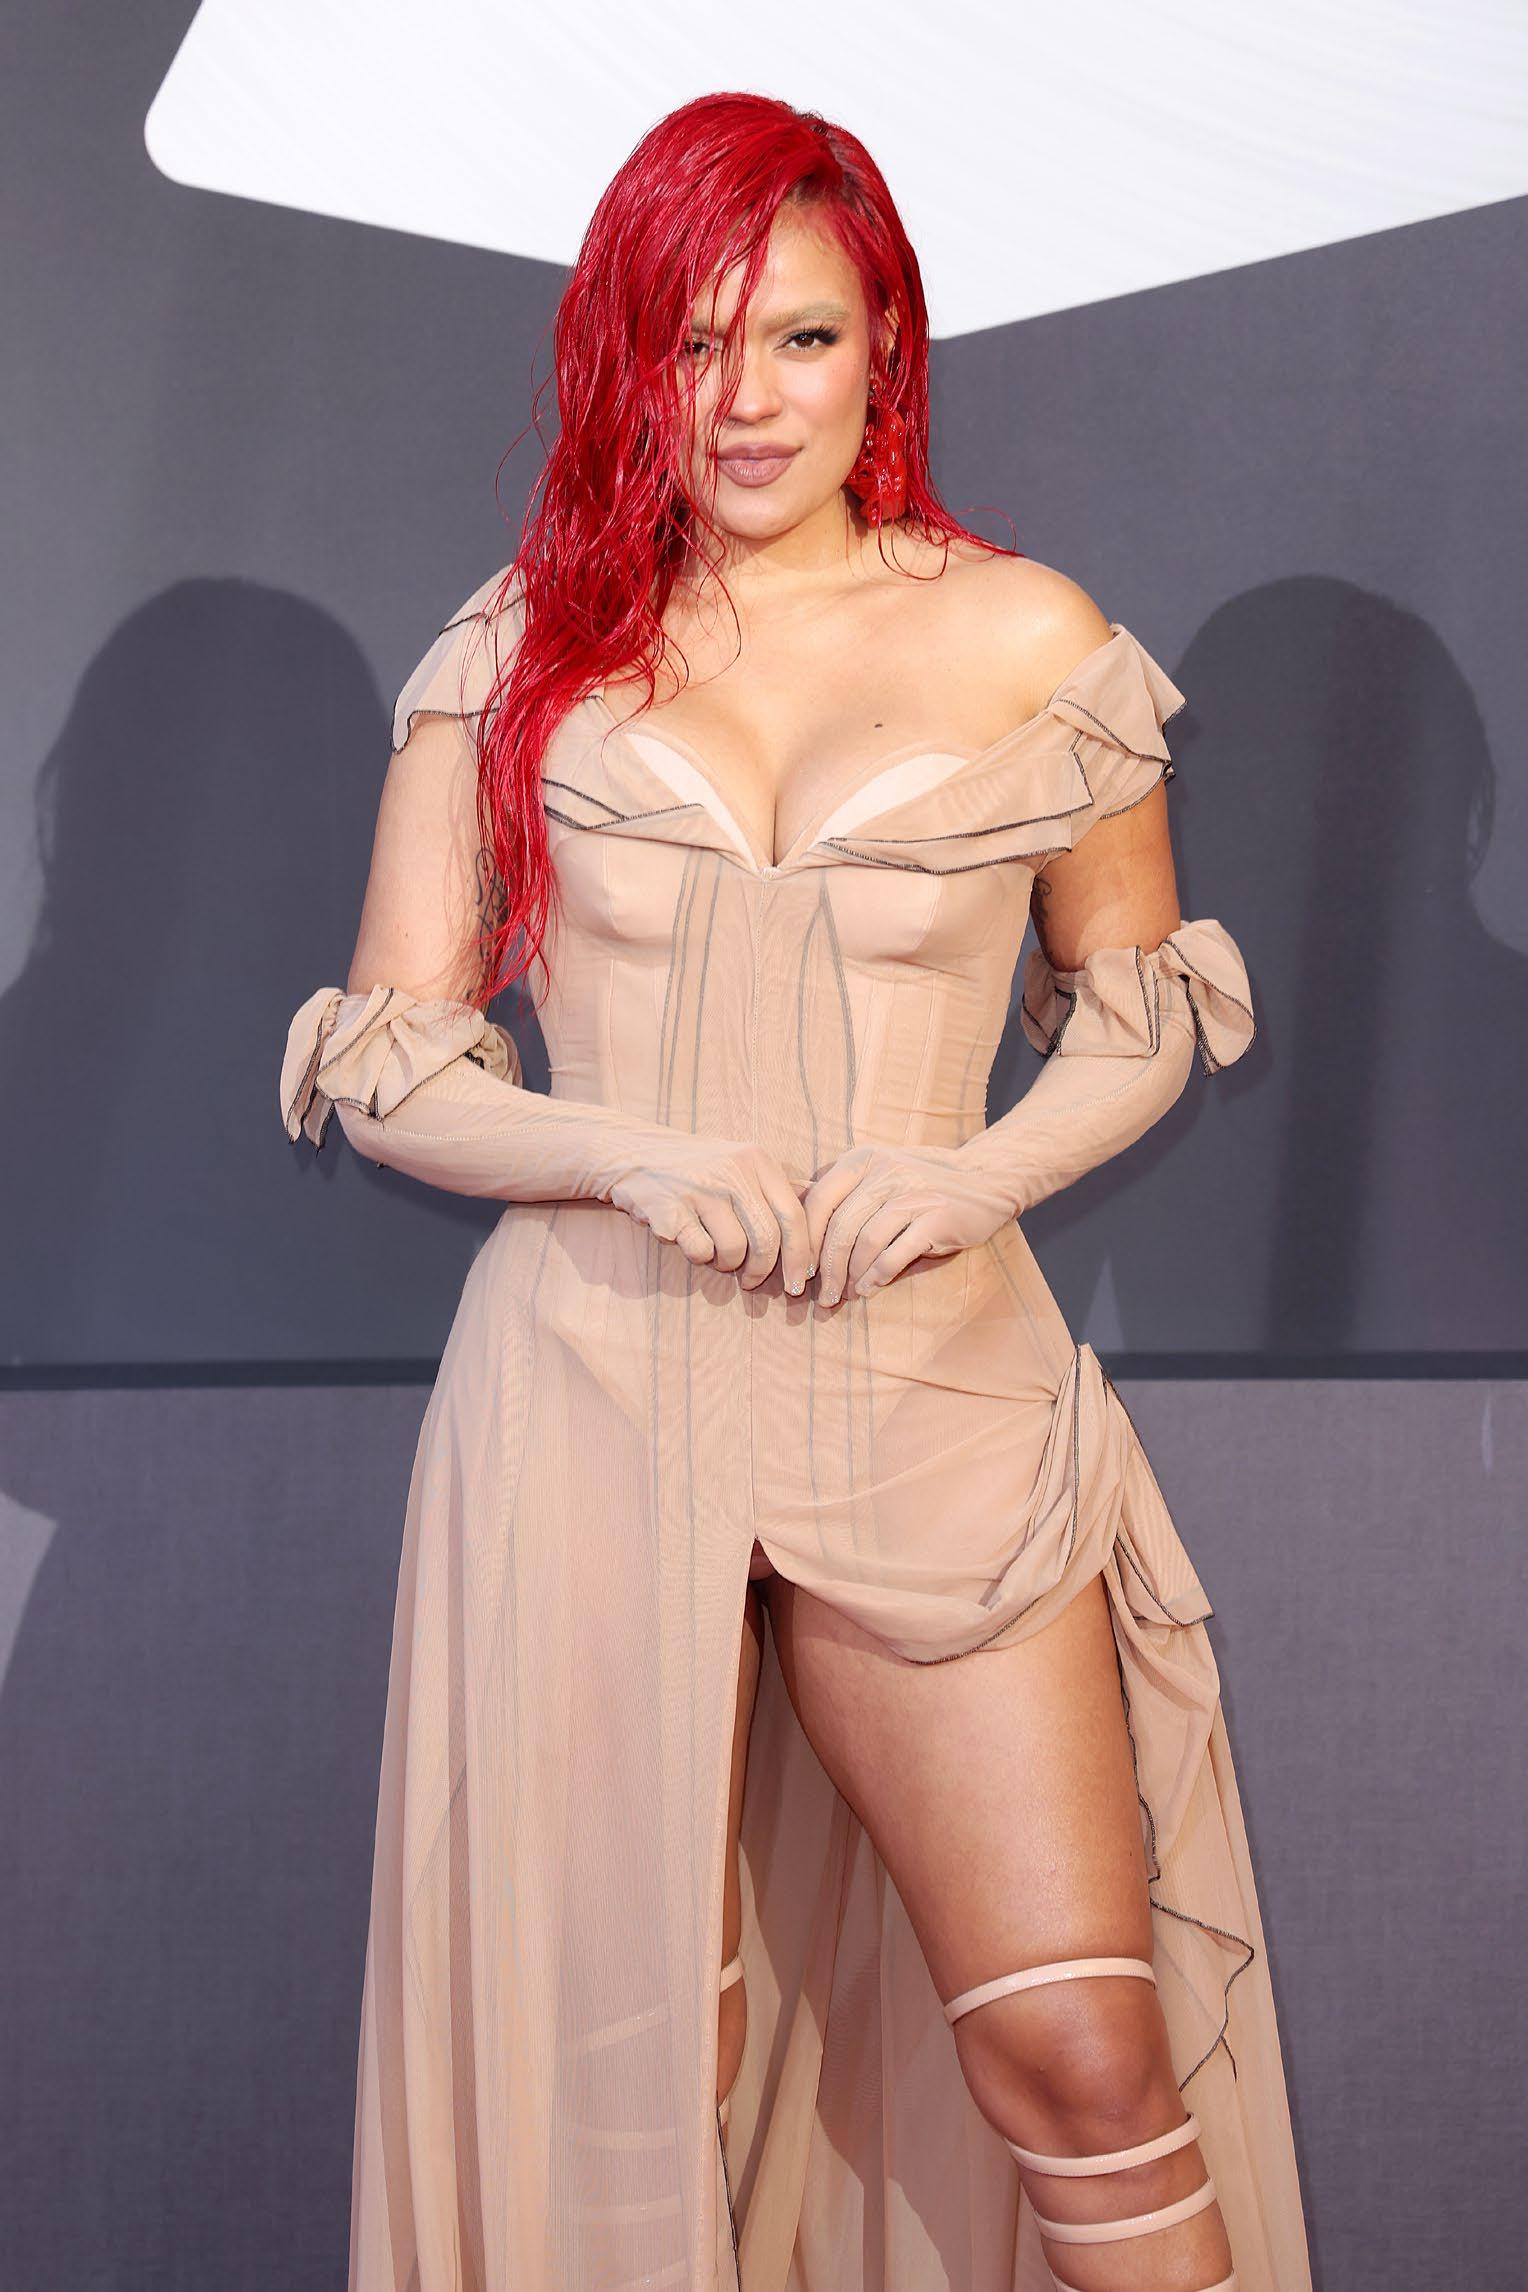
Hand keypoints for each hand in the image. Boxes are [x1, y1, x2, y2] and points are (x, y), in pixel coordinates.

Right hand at [608, 1137, 814, 1292]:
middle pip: (768, 1238)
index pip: (794, 1215)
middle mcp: (732, 1171)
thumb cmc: (697, 1168)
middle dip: (766, 1271)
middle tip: (755, 1283)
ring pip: (734, 1250)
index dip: (802, 1254)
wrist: (631, 1154)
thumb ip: (776, 1188)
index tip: (800, 1280)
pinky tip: (689, 1240)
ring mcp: (700, 1189)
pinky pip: (700, 1251)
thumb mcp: (741, 1163)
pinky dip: (699, 1256)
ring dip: (728, 1264)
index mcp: (756, 1160)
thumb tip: (825, 1217)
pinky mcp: (670, 1209)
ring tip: (716, 1254)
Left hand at [802, 1143, 1019, 1306]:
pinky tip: (870, 1289)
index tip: (800, 1270)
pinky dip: (878, 1276)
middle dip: (826, 1268)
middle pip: (840, 1226)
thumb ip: (844, 1195)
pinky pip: (896, 1252)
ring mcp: (913, 1192)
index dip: (804, 1241)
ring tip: (844, 1295)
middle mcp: (885, 1171)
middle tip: (822, 1295)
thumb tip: (794, 1230)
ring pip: (866, 1241)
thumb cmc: (922, 1185)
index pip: (818, 1201)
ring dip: (850, 1276)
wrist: (987, 1181)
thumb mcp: (880, 1176)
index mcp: (863, 1159)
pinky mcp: (937, 1216)